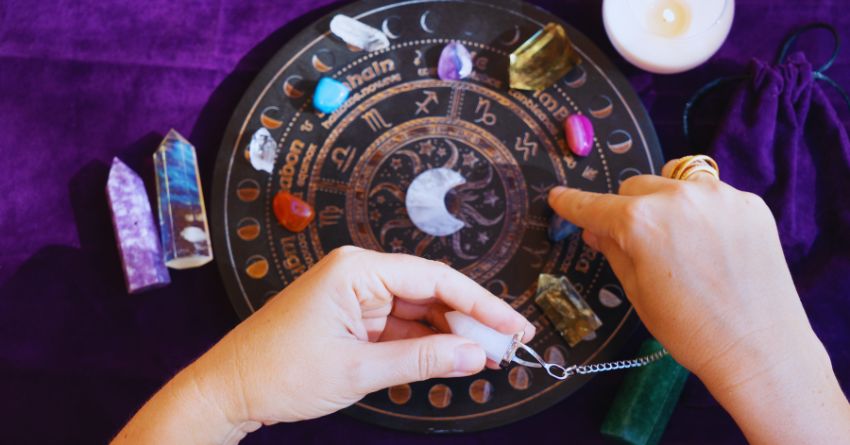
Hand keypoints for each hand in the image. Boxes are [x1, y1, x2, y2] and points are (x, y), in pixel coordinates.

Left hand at [114, 247, 533, 443]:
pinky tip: (452, 357)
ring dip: (450, 333)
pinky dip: (424, 343)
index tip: (514, 327)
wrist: (227, 391)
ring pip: (417, 310)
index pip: (434, 279)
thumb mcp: (359, 370)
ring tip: (488, 355)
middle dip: (469, 320)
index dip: (481, 303)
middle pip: (430, 291)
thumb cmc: (280, 373)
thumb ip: (423, 360)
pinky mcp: (350, 317)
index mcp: (356, 270)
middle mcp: (358, 274)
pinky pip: (398, 325)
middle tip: (508, 346)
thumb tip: (476, 355)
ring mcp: (354, 296)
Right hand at [548, 161, 849, 442]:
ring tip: (679, 239)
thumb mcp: (637, 291)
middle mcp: (678, 197)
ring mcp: (719, 196)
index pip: (594, 205)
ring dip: (666, 201)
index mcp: (640, 223)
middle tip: (635, 240)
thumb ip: (613, 250)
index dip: (572, 203)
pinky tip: (713, 245)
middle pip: (636, 186)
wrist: (758, 347)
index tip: (558, 197)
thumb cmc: (689, 329)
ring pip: (675, 182)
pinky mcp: (750, 203)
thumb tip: (596, 229)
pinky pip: (711, 195)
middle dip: (627, 208)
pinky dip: (702, 211)